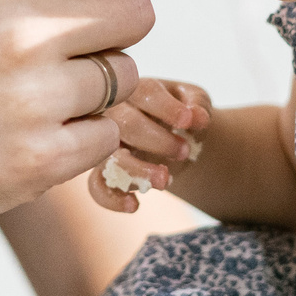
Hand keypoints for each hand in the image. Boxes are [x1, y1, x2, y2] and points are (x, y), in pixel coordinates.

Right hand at [0, 0, 234, 223]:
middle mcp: (21, 34)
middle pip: (137, 18)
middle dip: (115, 33)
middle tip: (63, 51)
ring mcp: (33, 100)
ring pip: (125, 79)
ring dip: (95, 91)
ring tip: (28, 99)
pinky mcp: (42, 159)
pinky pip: (107, 135)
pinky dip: (82, 139)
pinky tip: (28, 136)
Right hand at [88, 79, 211, 212]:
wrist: (177, 136)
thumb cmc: (182, 113)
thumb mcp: (196, 102)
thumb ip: (198, 105)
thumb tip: (197, 116)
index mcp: (135, 89)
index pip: (144, 92)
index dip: (166, 108)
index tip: (189, 121)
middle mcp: (112, 114)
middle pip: (124, 123)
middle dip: (157, 140)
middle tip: (185, 151)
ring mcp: (105, 144)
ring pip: (108, 156)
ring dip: (137, 170)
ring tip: (166, 179)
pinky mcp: (104, 172)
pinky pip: (96, 187)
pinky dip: (111, 199)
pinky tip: (134, 206)